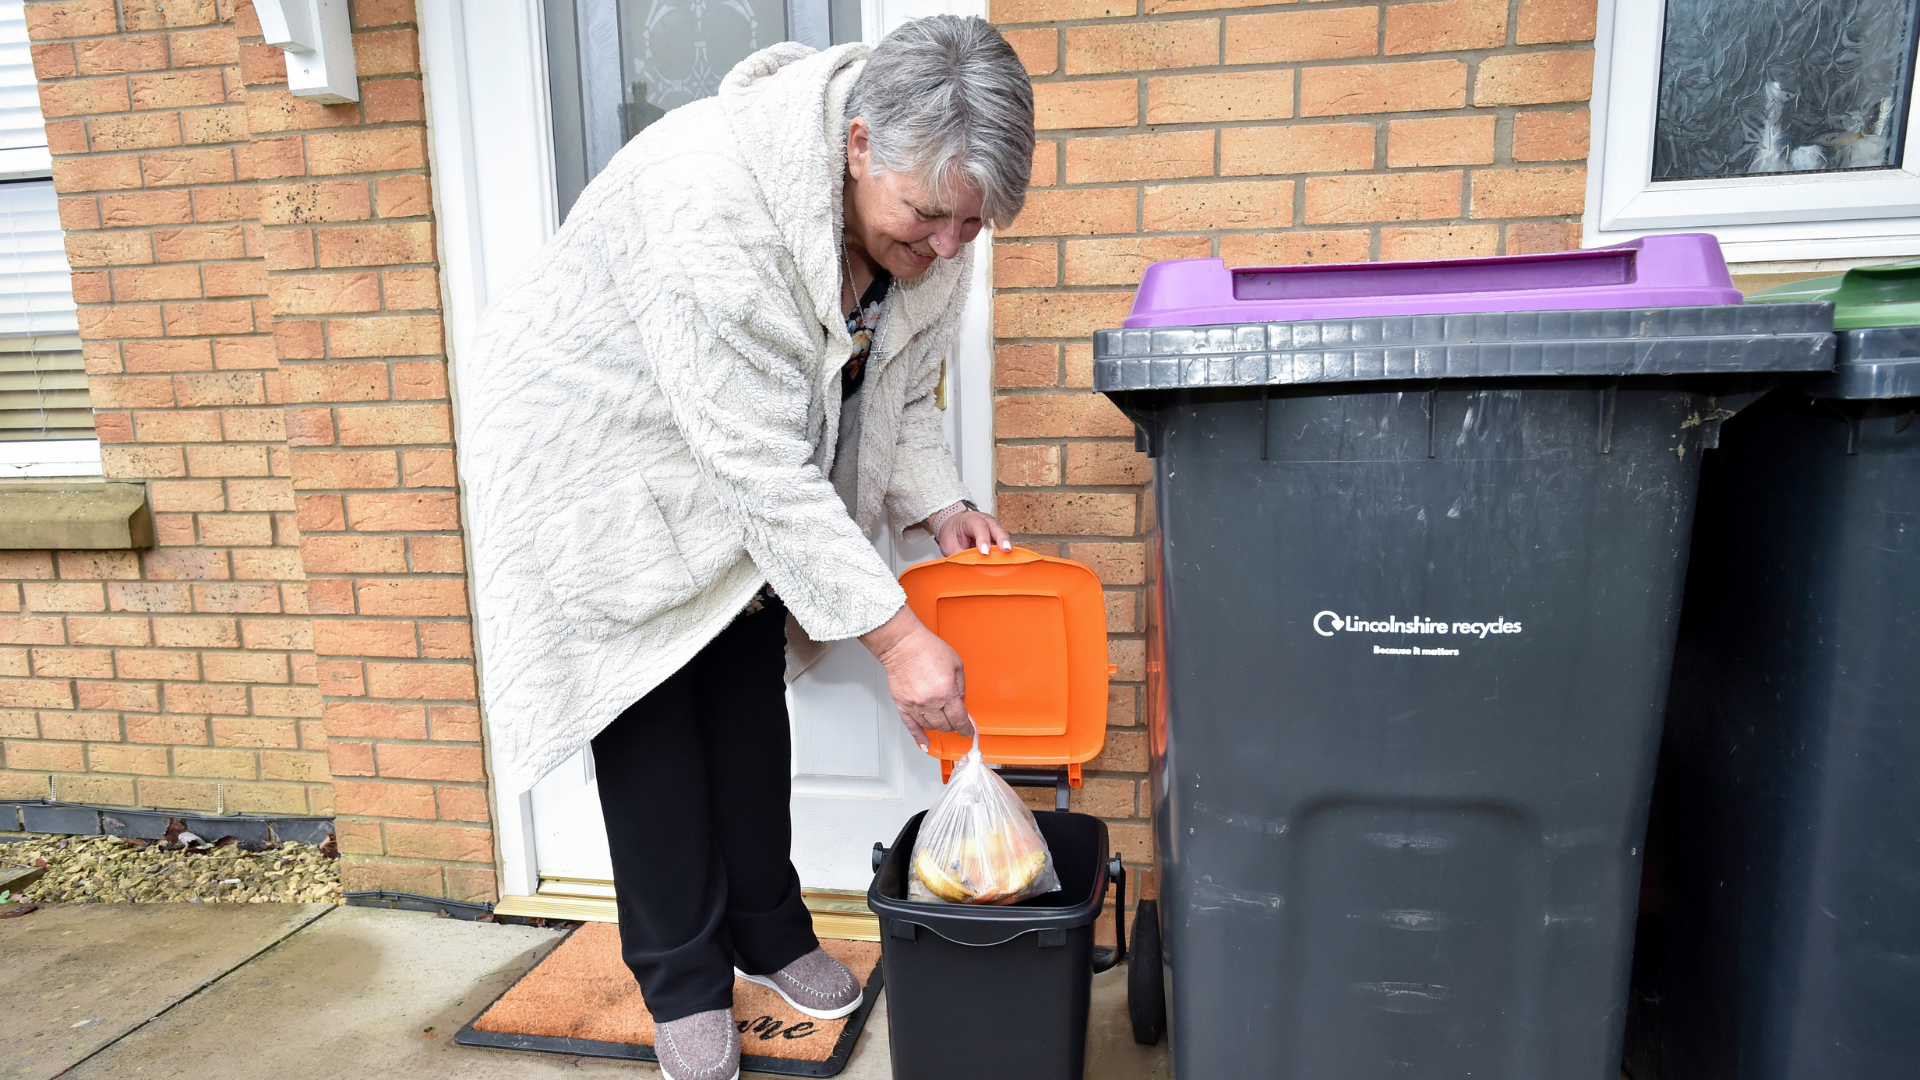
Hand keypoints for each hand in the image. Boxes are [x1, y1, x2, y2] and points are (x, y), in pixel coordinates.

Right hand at [860, 604, 975, 749]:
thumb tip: (961, 702)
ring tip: (942, 720)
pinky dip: (919, 737)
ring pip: (930, 726)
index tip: (969, 730)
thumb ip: (961, 686)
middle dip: (954, 725)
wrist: (903, 644)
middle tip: (956, 722)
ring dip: (939, 726)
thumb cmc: (927, 649)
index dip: (966, 728)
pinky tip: (925, 743)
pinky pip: (911, 727)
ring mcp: (915, 706)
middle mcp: (930, 703)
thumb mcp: (956, 664)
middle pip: (946, 725)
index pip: (960, 720)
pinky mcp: (902, 705)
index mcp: (946, 692)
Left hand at [936, 509, 1011, 556]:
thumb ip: (959, 555)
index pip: (978, 526)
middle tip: (1005, 550)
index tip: (984, 552)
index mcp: (969, 519)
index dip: (983, 538)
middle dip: (1001, 539)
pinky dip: (1004, 551)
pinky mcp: (997, 537)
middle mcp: (984, 520)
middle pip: (995, 527)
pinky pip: (1002, 543)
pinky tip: (1006, 559)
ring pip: (1002, 535)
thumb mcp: (950, 545)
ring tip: (1008, 557)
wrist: (954, 527)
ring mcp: (992, 528)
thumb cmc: (952, 534)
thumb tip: (967, 568)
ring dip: (1005, 546)